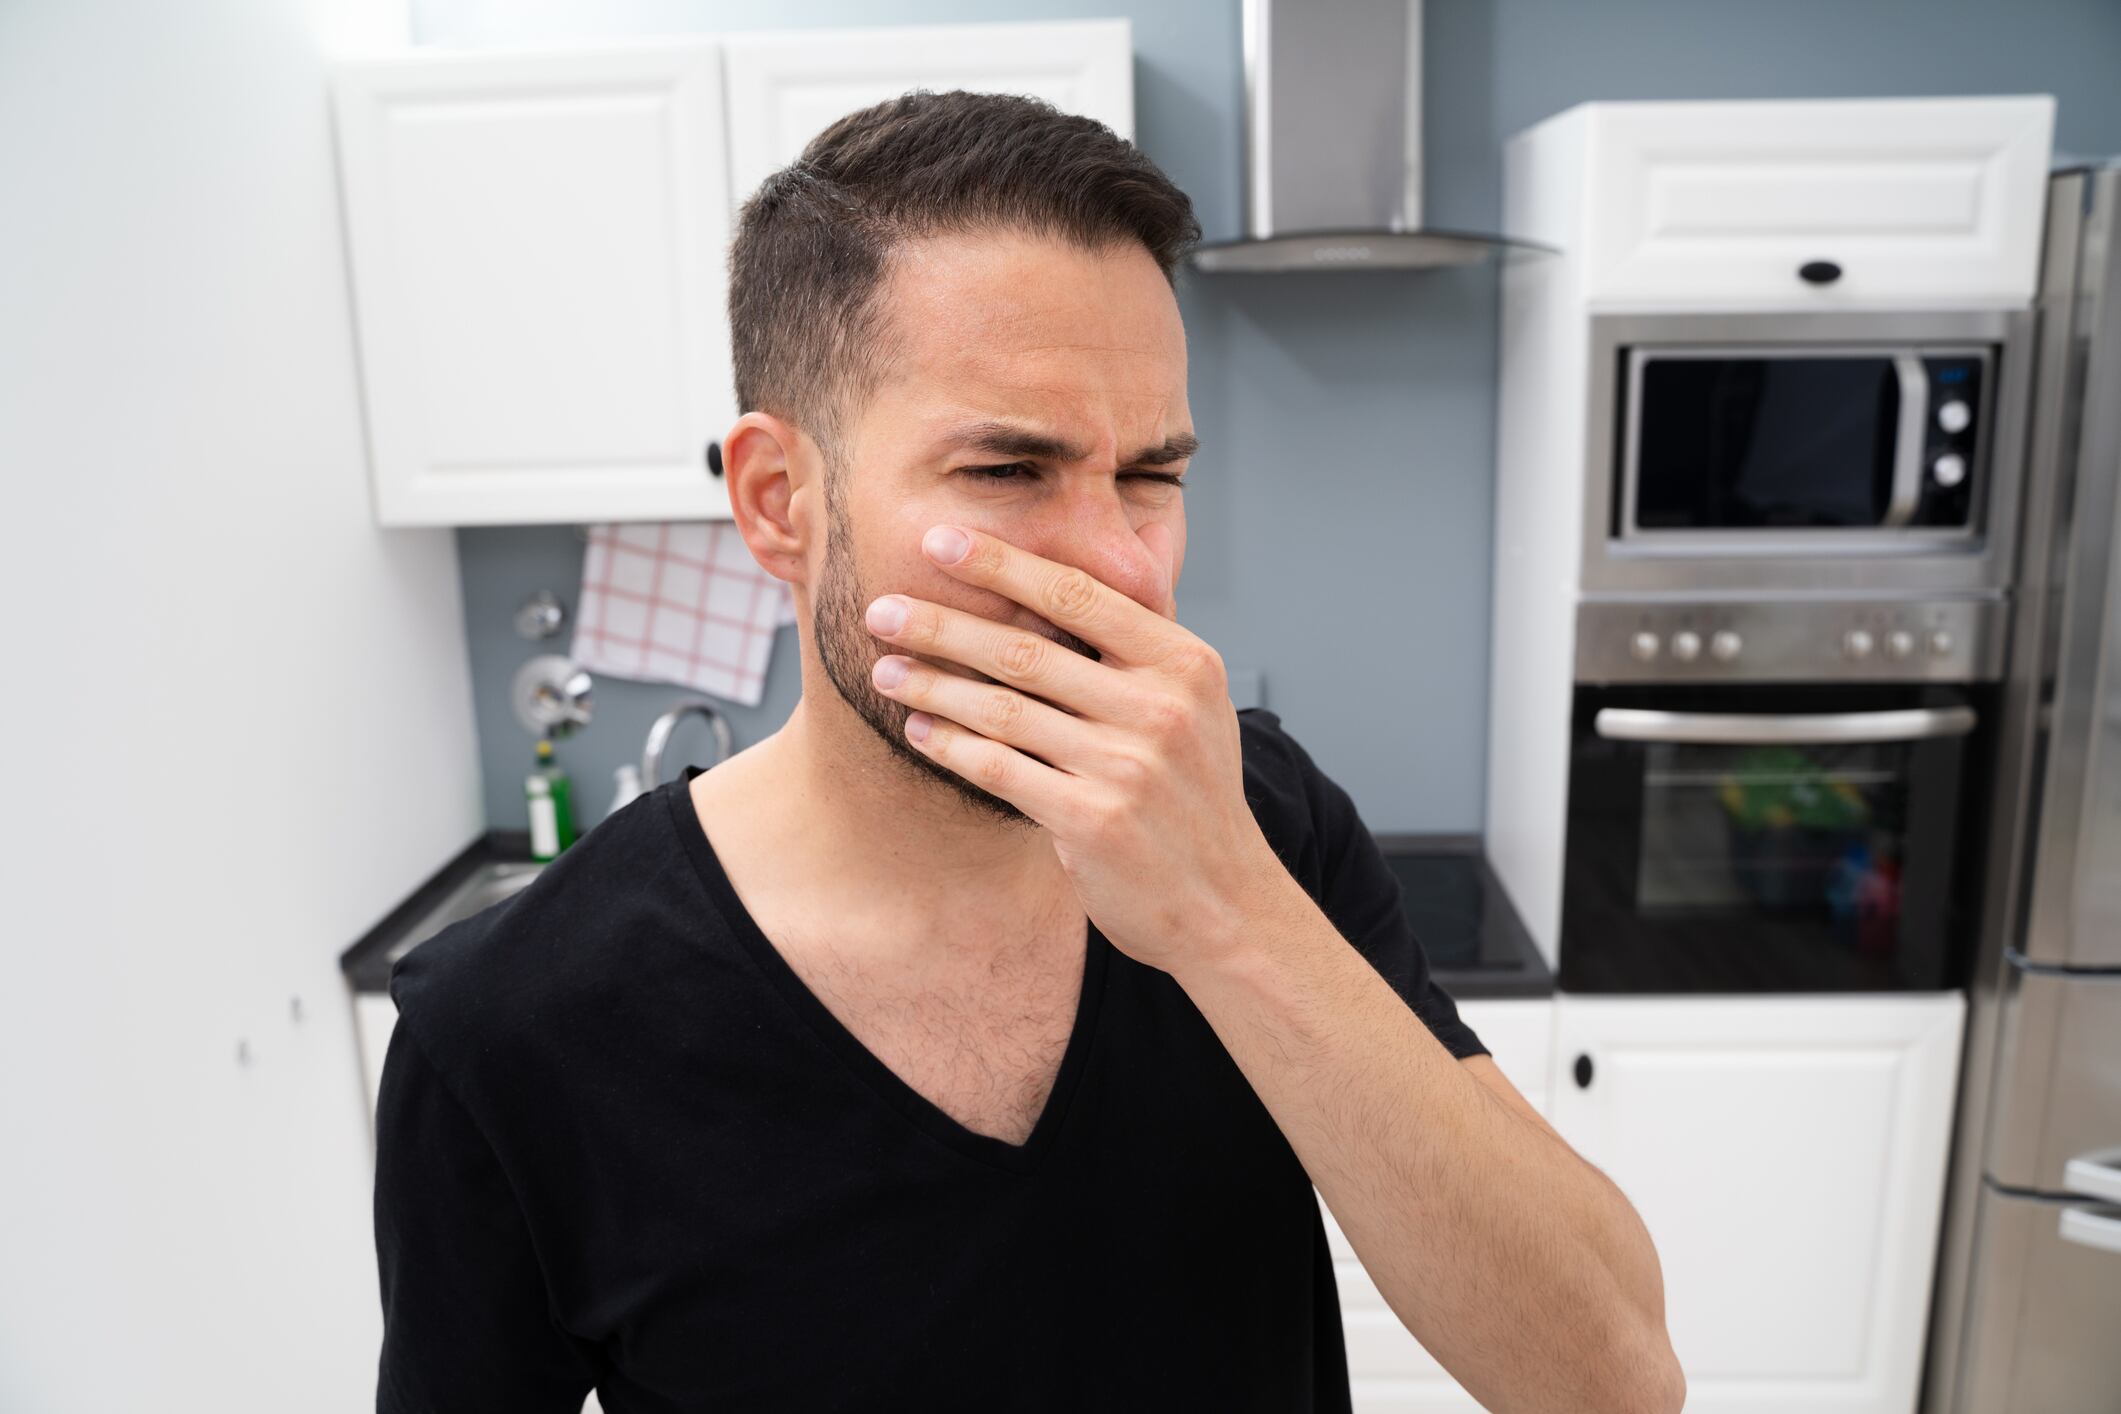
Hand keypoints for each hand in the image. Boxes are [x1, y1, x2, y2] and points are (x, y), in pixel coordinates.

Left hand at [865, 523, 1281, 974]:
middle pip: (1027, 650)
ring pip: (1004, 710)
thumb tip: (1061, 577)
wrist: (1227, 903)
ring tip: (885, 670)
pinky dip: (951, 745)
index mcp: (1184, 662)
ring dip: (933, 686)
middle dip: (943, 624)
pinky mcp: (1094, 820)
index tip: (939, 539)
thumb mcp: (1195, 704)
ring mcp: (1128, 765)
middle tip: (882, 608)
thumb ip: (1138, 645)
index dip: (1001, 563)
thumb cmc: (1194, 797)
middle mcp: (1160, 707)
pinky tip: (918, 729)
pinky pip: (1001, 769)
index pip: (1078, 595)